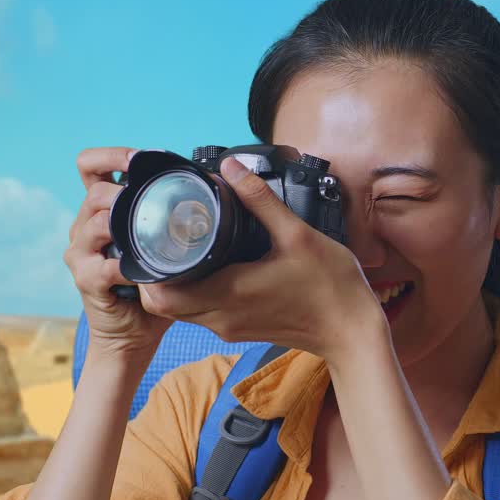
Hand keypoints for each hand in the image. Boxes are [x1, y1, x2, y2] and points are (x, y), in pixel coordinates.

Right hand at [64, 147, 174, 357]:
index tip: (139, 159)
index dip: (111, 156)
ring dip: (126, 222)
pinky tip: (146, 272)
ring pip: (96, 221)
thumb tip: (217, 193)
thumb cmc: (152, 288)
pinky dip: (129, 267)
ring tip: (150, 232)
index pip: (91, 167)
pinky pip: (105, 266)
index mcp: (102, 212)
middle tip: (156, 197)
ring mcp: (81, 253)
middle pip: (95, 191)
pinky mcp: (86, 279)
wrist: (132, 335)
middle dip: (125, 190)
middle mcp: (85, 227)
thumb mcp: (164, 246)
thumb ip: (175, 220)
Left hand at [136, 156, 385, 362]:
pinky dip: (195, 292)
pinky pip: (202, 313)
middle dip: (155, 272)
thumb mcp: (296, 234)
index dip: (147, 269)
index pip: (161, 296)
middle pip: (163, 303)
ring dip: (174, 283)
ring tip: (183, 247)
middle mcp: (221, 317)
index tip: (153, 237)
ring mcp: (230, 327)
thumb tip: (231, 167)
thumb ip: (259, 199)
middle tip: (162, 236)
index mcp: (228, 294)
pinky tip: (210, 265)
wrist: (351, 332)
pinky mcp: (240, 329)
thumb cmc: (330, 287)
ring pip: (181, 310)